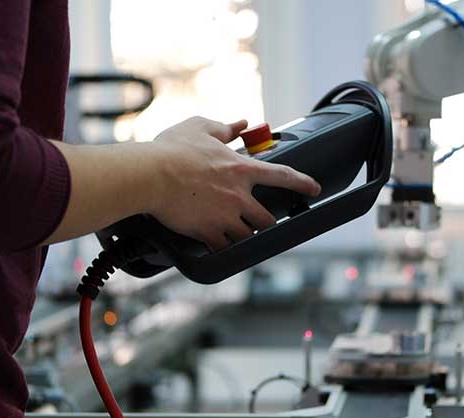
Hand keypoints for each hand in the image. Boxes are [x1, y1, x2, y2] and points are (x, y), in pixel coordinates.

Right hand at [148, 116, 320, 250]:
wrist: (149, 175)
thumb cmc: (171, 150)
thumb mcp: (200, 127)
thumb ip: (225, 127)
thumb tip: (240, 123)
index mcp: (241, 169)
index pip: (284, 176)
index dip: (303, 183)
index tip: (314, 189)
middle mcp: (238, 196)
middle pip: (266, 219)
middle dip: (262, 221)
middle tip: (253, 219)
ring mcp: (225, 217)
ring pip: (247, 236)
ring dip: (242, 234)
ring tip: (230, 229)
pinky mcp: (208, 233)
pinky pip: (223, 247)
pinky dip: (220, 245)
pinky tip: (212, 240)